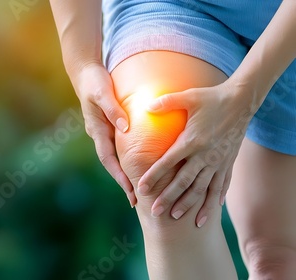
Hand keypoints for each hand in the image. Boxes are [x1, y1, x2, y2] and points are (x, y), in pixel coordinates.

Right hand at [71, 62, 136, 206]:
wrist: (84, 71)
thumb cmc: (93, 81)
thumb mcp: (102, 92)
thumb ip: (113, 109)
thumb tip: (125, 128)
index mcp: (97, 130)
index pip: (108, 159)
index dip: (119, 176)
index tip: (130, 192)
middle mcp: (100, 134)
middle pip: (112, 164)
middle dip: (123, 181)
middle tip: (137, 201)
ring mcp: (105, 131)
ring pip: (116, 156)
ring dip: (126, 172)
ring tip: (139, 188)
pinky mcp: (110, 125)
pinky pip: (120, 145)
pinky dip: (128, 156)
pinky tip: (141, 161)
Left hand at [137, 81, 255, 226]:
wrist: (242, 101)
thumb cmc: (212, 98)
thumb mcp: (188, 97)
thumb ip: (166, 102)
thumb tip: (146, 106)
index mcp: (192, 140)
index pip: (168, 162)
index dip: (154, 176)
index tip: (141, 188)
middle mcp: (205, 154)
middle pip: (184, 181)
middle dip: (168, 197)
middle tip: (155, 211)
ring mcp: (218, 161)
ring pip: (202, 188)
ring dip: (189, 204)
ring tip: (177, 217)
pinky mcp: (228, 162)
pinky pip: (221, 185)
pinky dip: (214, 200)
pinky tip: (208, 212)